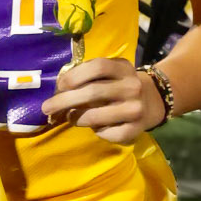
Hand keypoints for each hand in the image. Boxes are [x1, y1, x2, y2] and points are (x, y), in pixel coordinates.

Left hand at [41, 56, 165, 143]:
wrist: (153, 100)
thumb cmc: (120, 85)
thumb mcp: (111, 72)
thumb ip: (89, 76)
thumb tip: (58, 89)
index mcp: (123, 68)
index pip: (97, 67)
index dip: (74, 76)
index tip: (59, 86)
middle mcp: (132, 87)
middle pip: (92, 92)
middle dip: (64, 101)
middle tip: (46, 107)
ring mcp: (135, 109)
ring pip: (95, 117)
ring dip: (76, 118)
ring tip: (70, 117)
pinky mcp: (135, 129)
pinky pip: (107, 133)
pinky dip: (95, 131)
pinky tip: (94, 127)